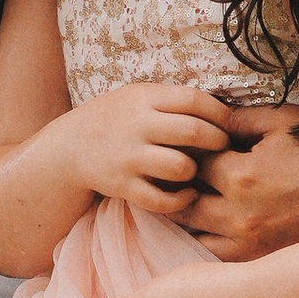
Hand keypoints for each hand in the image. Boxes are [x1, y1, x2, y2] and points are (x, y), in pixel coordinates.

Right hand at [60, 84, 235, 215]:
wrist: (68, 147)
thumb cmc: (116, 119)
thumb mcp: (139, 97)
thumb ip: (173, 100)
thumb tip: (223, 110)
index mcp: (144, 99)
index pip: (193, 100)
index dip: (220, 112)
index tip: (230, 123)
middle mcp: (137, 126)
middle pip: (193, 131)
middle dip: (217, 140)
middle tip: (224, 146)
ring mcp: (129, 157)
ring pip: (180, 167)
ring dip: (196, 170)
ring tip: (197, 169)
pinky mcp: (123, 186)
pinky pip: (161, 200)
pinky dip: (181, 200)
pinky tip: (187, 194)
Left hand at [180, 100, 298, 260]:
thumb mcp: (283, 120)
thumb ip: (236, 119)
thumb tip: (204, 121)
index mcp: (242, 176)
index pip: (188, 163)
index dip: (187, 150)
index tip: (194, 143)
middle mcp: (241, 216)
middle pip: (182, 203)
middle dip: (181, 185)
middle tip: (190, 170)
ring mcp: (253, 245)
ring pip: (194, 236)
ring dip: (193, 216)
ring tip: (206, 196)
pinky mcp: (266, 260)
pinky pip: (219, 256)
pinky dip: (212, 239)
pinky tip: (224, 220)